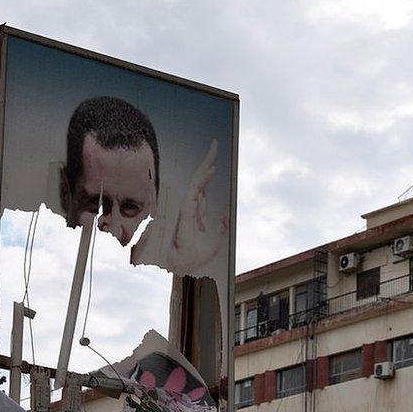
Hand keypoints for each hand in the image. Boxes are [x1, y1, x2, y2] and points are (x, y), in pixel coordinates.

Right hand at [167, 140, 227, 274]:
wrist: (185, 267)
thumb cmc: (195, 257)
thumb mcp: (216, 243)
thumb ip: (222, 229)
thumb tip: (227, 215)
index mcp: (195, 210)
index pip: (202, 186)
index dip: (207, 171)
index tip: (214, 159)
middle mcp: (190, 205)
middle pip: (200, 178)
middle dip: (207, 160)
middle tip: (215, 144)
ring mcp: (187, 207)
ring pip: (197, 180)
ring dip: (206, 164)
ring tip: (215, 148)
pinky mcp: (185, 211)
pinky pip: (195, 191)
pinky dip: (203, 179)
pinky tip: (212, 169)